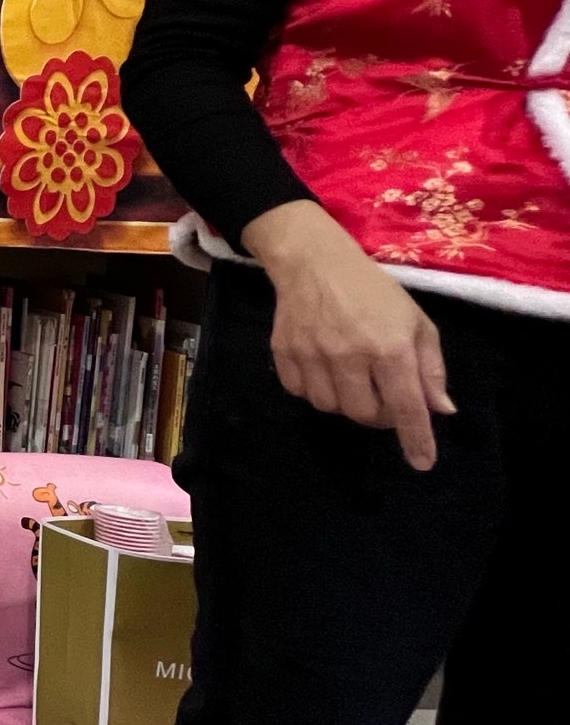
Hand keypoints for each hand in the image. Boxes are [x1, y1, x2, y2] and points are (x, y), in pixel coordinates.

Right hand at [243, 199, 452, 470]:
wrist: (314, 261)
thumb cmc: (374, 290)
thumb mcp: (416, 321)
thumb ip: (430, 367)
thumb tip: (440, 410)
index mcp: (390, 347)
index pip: (406, 406)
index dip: (415, 438)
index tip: (422, 463)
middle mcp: (350, 355)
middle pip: (363, 415)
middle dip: (378, 414)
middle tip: (382, 395)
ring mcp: (312, 354)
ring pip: (330, 407)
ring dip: (345, 402)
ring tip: (351, 378)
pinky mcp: (284, 352)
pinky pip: (299, 392)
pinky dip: (315, 390)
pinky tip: (323, 370)